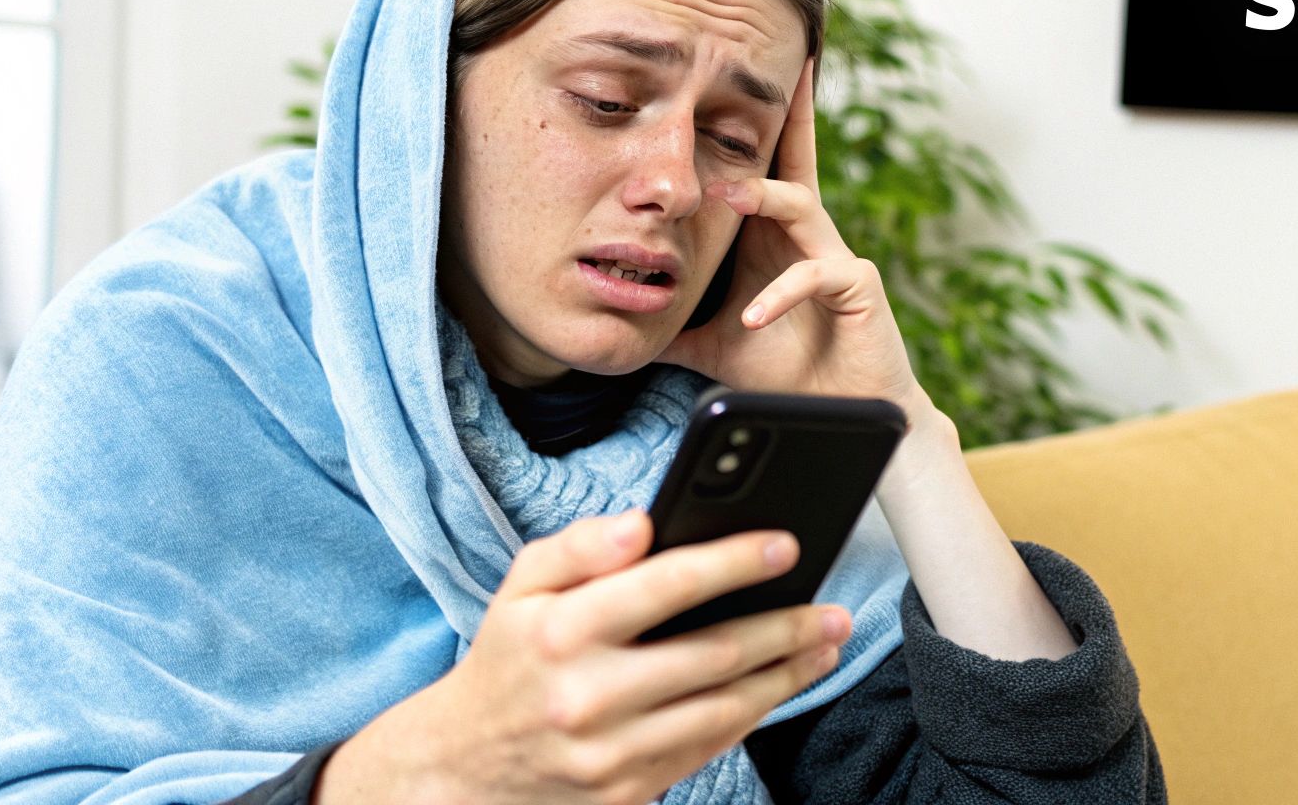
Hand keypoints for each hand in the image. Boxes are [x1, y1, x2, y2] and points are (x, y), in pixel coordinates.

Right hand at [313, 509, 851, 804]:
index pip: (665, 586)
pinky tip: (780, 685)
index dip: (733, 562)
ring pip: (724, 708)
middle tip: (833, 609)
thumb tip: (642, 520)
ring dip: (787, 676)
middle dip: (785, 627)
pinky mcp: (629, 792)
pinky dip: (753, 714)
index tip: (786, 546)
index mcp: (560, 631)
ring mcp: (610, 752)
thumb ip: (580, 546)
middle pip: (712, 653)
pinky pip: (709, 747)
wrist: (464, 767)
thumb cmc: (508, 659)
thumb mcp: (521, 587)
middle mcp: (587, 694)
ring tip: (825, 645)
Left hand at [654, 58, 927, 422]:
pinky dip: (781, 295)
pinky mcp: (857, 289)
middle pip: (796, 160)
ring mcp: (835, 257)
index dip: (752, 125)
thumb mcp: (713, 342)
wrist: (837, 412)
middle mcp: (806, 236)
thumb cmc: (784, 370)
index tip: (733, 76)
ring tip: (728, 196)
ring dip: (763, 196)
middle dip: (787, 115)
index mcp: (773, 238)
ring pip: (803, 204)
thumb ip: (673, 323)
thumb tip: (619, 320)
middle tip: (771, 71)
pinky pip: (818, 275)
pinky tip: (753, 317)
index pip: (761, 168)